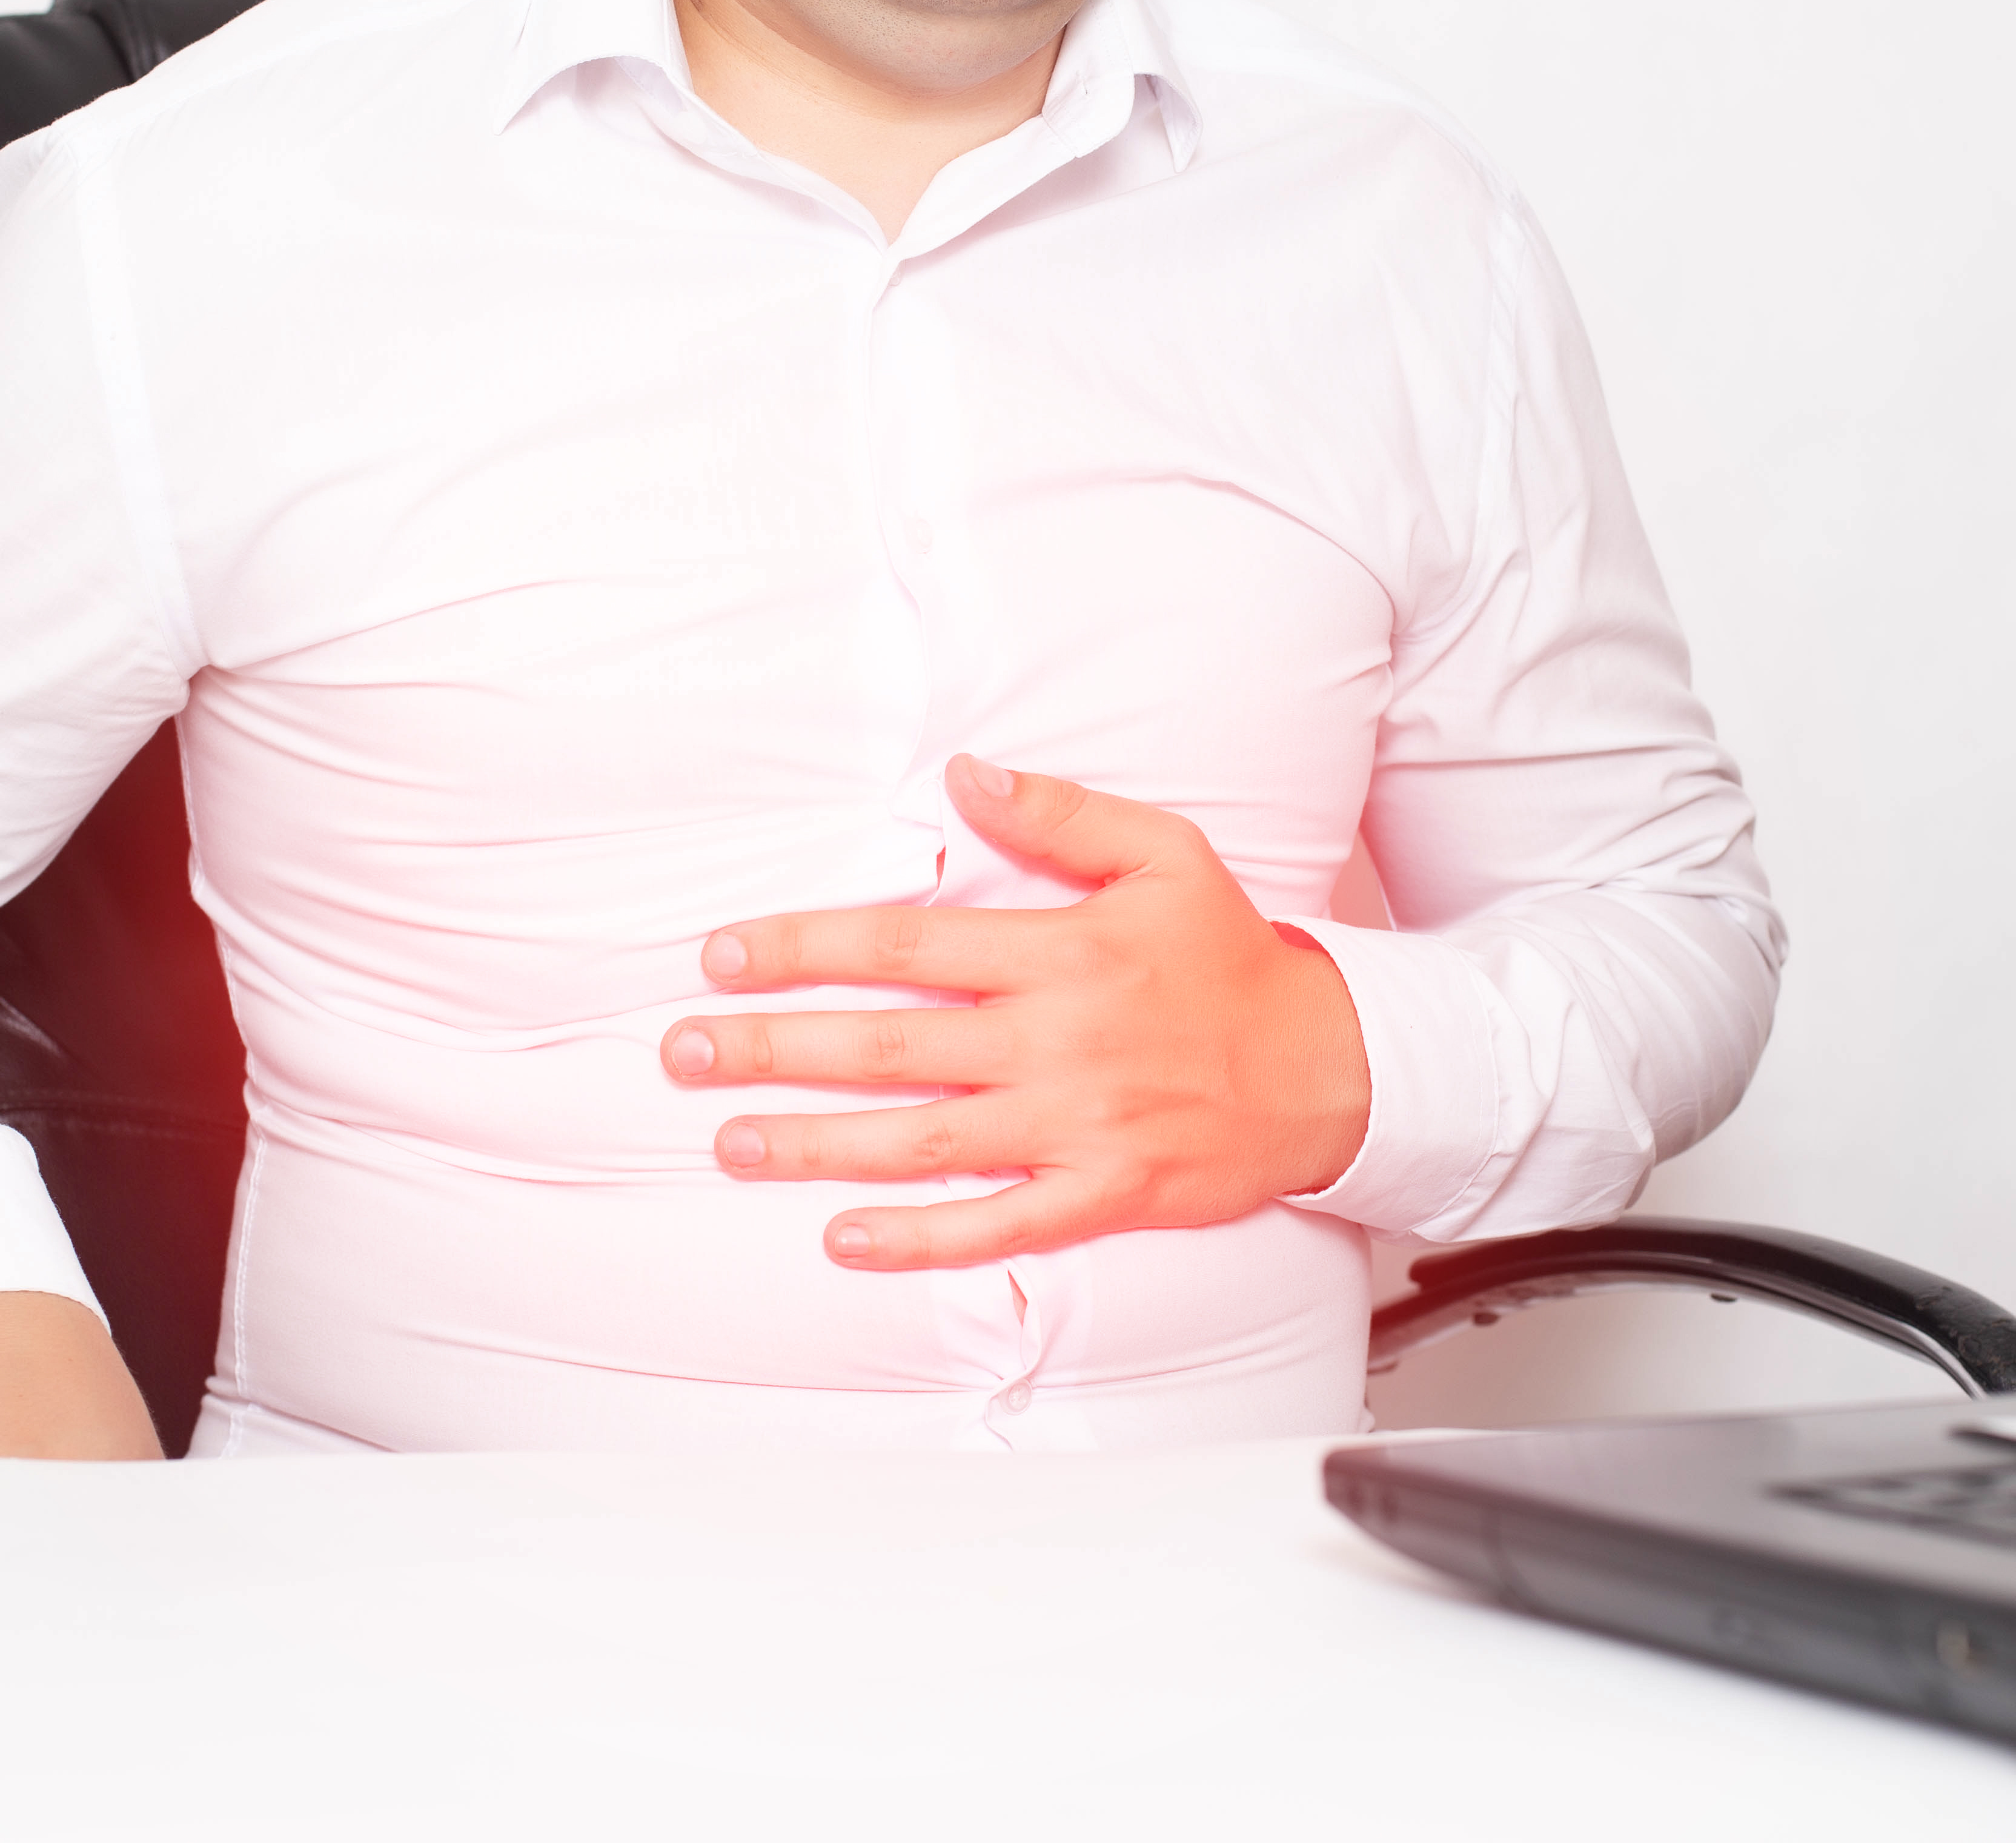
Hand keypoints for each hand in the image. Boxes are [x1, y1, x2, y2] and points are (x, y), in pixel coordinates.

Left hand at [660, 755, 1371, 1270]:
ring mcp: (1078, 1124)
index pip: (904, 943)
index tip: (724, 955)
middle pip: (890, 1044)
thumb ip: (1063, 816)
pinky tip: (844, 1239)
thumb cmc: (1233, 958)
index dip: (805, 948)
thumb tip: (966, 776)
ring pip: (923, 1138)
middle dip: (776, 1047)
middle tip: (685, 1051)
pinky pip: (999, 1224)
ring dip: (817, 1143)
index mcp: (1061, 952)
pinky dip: (920, 1237)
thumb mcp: (1166, 856)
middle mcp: (1058, 1041)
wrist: (1331, 1069)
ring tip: (731, 1141)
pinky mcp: (1104, 1193)